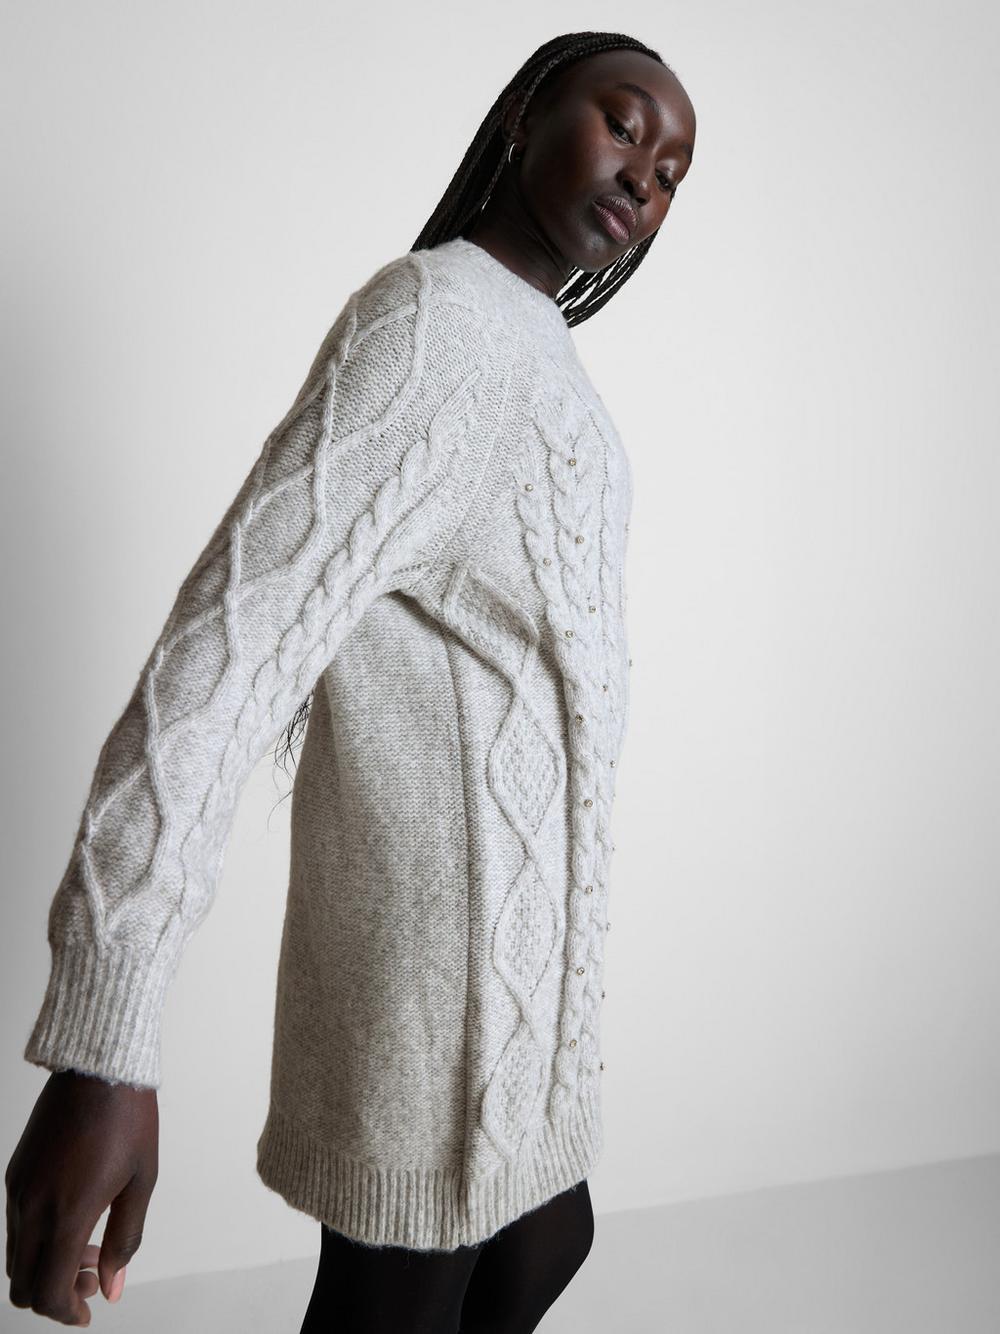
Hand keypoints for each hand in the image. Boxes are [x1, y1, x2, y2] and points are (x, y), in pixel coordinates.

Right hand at [6, 1069, 157, 1324]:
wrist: (99, 1067)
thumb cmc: (129, 1118)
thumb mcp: (141, 1181)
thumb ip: (125, 1239)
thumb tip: (112, 1288)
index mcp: (66, 1215)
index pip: (50, 1291)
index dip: (68, 1312)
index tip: (90, 1310)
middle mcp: (32, 1207)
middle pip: (23, 1284)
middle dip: (56, 1294)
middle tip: (94, 1275)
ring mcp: (18, 1190)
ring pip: (16, 1257)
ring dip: (47, 1267)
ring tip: (91, 1244)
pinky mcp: (15, 1173)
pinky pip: (15, 1226)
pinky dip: (38, 1241)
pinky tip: (74, 1219)